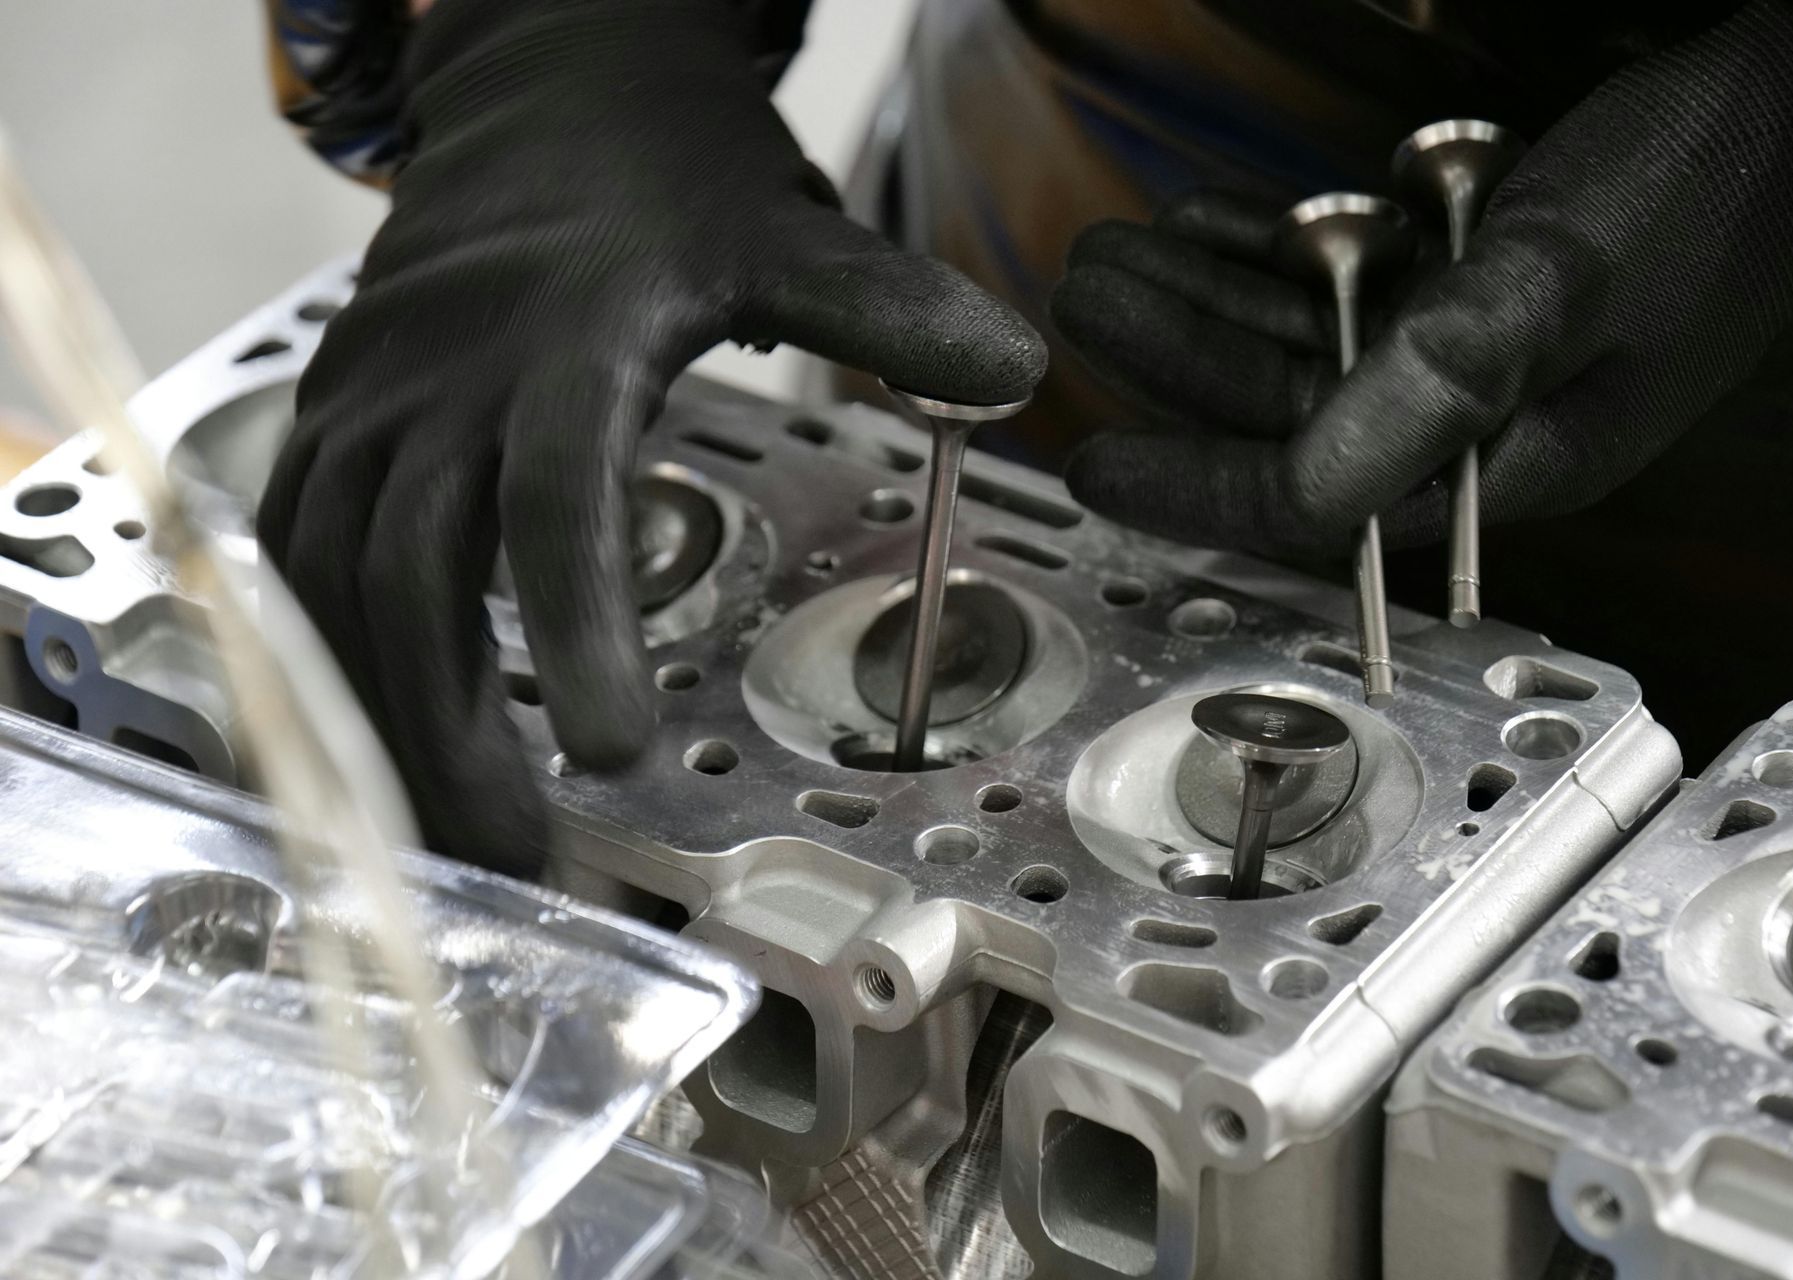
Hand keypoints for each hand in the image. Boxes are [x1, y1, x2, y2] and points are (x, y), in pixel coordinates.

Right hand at [258, 0, 1044, 874]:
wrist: (541, 80)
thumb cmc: (666, 169)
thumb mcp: (786, 228)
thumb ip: (884, 310)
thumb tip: (1013, 371)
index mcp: (565, 342)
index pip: (554, 497)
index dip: (575, 624)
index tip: (612, 747)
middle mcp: (444, 373)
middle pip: (413, 573)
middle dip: (450, 730)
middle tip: (516, 858)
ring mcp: (374, 393)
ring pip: (330, 579)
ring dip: (375, 715)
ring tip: (449, 836)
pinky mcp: (335, 411)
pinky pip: (289, 550)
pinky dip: (316, 653)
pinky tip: (364, 736)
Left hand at [1054, 0, 1792, 558]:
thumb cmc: (1705, 191)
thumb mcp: (1557, 287)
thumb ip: (1433, 389)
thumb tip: (1306, 495)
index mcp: (1499, 465)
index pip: (1311, 504)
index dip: (1194, 486)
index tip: (1093, 462)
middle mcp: (1470, 424)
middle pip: (1282, 412)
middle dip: (1174, 357)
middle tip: (1083, 298)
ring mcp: (1466, 352)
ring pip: (1298, 342)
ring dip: (1203, 299)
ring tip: (1114, 253)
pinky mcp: (1468, 288)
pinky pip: (1340, 288)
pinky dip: (1268, 257)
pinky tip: (1205, 227)